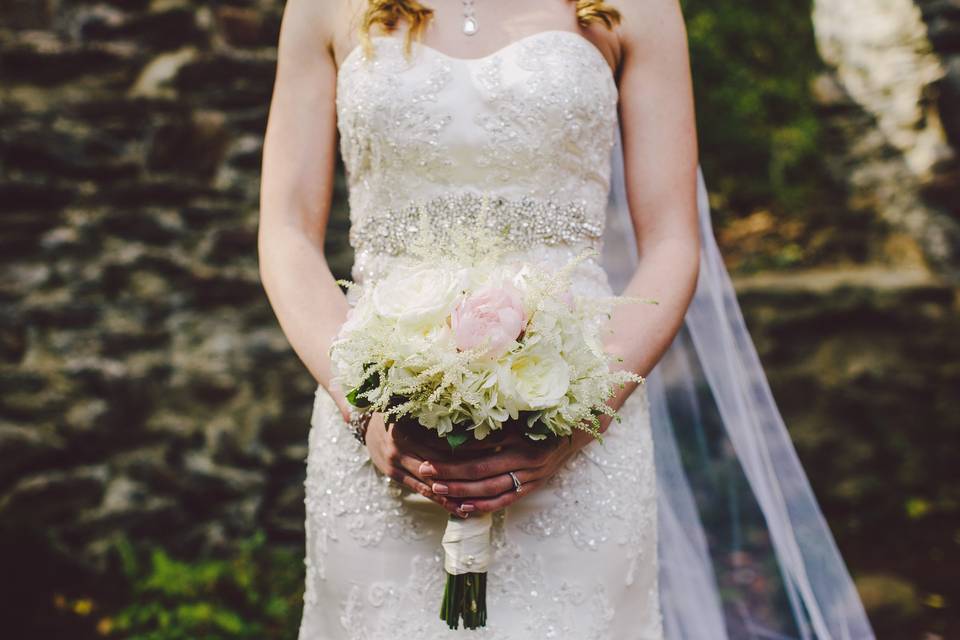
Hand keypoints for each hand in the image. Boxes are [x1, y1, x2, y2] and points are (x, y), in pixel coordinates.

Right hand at [364, 413, 499, 516]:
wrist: (365, 422)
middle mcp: (399, 447)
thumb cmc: (398, 410)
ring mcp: (395, 463)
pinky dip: (441, 499)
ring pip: (431, 483)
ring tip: (480, 501)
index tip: (493, 449)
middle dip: (465, 473)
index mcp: (407, 427)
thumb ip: (436, 413)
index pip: (443, 441)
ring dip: (455, 493)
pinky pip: (421, 490)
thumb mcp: (413, 407)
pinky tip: (459, 508)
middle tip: (493, 478)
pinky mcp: (394, 475)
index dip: (468, 447)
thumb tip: (474, 417)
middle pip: (439, 465)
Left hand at [420, 416, 611, 515]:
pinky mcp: (532, 487)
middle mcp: (525, 457)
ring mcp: (530, 475)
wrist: (578, 429)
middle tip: (425, 469)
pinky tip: (461, 508)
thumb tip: (457, 416)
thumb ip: (494, 415)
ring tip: (437, 488)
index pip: (480, 445)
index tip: (430, 447)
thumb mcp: (520, 411)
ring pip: (490, 489)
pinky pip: (504, 500)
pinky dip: (482, 507)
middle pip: (480, 469)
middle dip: (450, 471)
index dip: (454, 448)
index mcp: (520, 435)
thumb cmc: (544, 415)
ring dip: (461, 490)